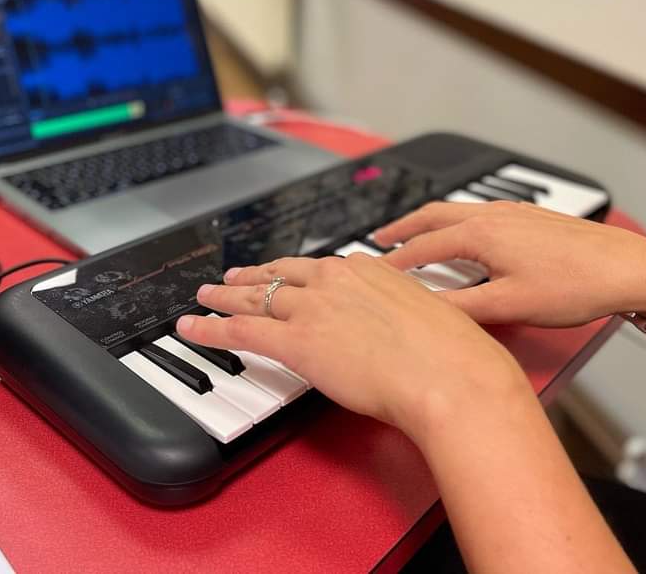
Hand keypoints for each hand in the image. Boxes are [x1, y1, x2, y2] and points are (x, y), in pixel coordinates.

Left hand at [176, 253, 531, 441]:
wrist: (448, 376)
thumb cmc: (453, 355)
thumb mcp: (430, 315)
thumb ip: (401, 314)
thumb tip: (396, 327)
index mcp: (368, 269)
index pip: (318, 268)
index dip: (294, 273)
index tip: (285, 275)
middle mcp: (335, 280)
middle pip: (280, 275)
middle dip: (252, 276)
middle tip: (232, 278)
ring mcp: (312, 308)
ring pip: (254, 298)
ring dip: (224, 297)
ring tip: (205, 296)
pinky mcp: (295, 341)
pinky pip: (240, 331)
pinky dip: (210, 329)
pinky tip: (192, 327)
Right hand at [374, 201, 645, 327]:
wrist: (629, 268)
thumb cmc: (576, 286)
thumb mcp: (511, 305)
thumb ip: (462, 308)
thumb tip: (425, 311)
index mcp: (481, 234)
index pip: (422, 248)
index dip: (394, 264)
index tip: (374, 275)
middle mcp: (493, 216)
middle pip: (434, 216)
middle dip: (403, 228)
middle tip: (379, 239)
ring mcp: (514, 213)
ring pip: (457, 212)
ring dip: (430, 222)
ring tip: (416, 235)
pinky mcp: (532, 218)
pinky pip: (479, 214)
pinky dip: (457, 223)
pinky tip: (466, 239)